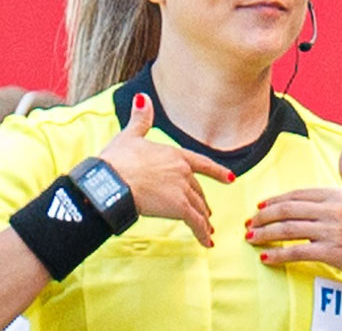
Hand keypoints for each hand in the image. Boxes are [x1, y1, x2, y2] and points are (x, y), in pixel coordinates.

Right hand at [99, 93, 234, 246]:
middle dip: (202, 203)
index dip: (217, 171)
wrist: (111, 182)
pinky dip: (202, 233)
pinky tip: (206, 242)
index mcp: (174, 154)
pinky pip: (195, 223)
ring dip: (203, 220)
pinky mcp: (178, 208)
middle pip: (198, 190)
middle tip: (207, 215)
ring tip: (207, 230)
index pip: (202, 163)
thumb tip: (143, 98)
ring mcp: (182, 190)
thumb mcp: (130, 136)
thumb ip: (141, 119)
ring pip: (198, 207)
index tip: (230, 178)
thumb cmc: (117, 160)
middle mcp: (182, 171)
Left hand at [245, 146, 341, 279]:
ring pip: (289, 229)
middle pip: (288, 209)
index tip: (261, 206)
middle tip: (249, 223)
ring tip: (251, 238)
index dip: (277, 200)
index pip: (299, 194)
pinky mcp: (332, 252)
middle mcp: (332, 211)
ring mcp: (331, 231)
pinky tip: (267, 258)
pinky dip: (279, 254)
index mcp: (338, 195)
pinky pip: (298, 252)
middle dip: (264, 216)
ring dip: (266, 233)